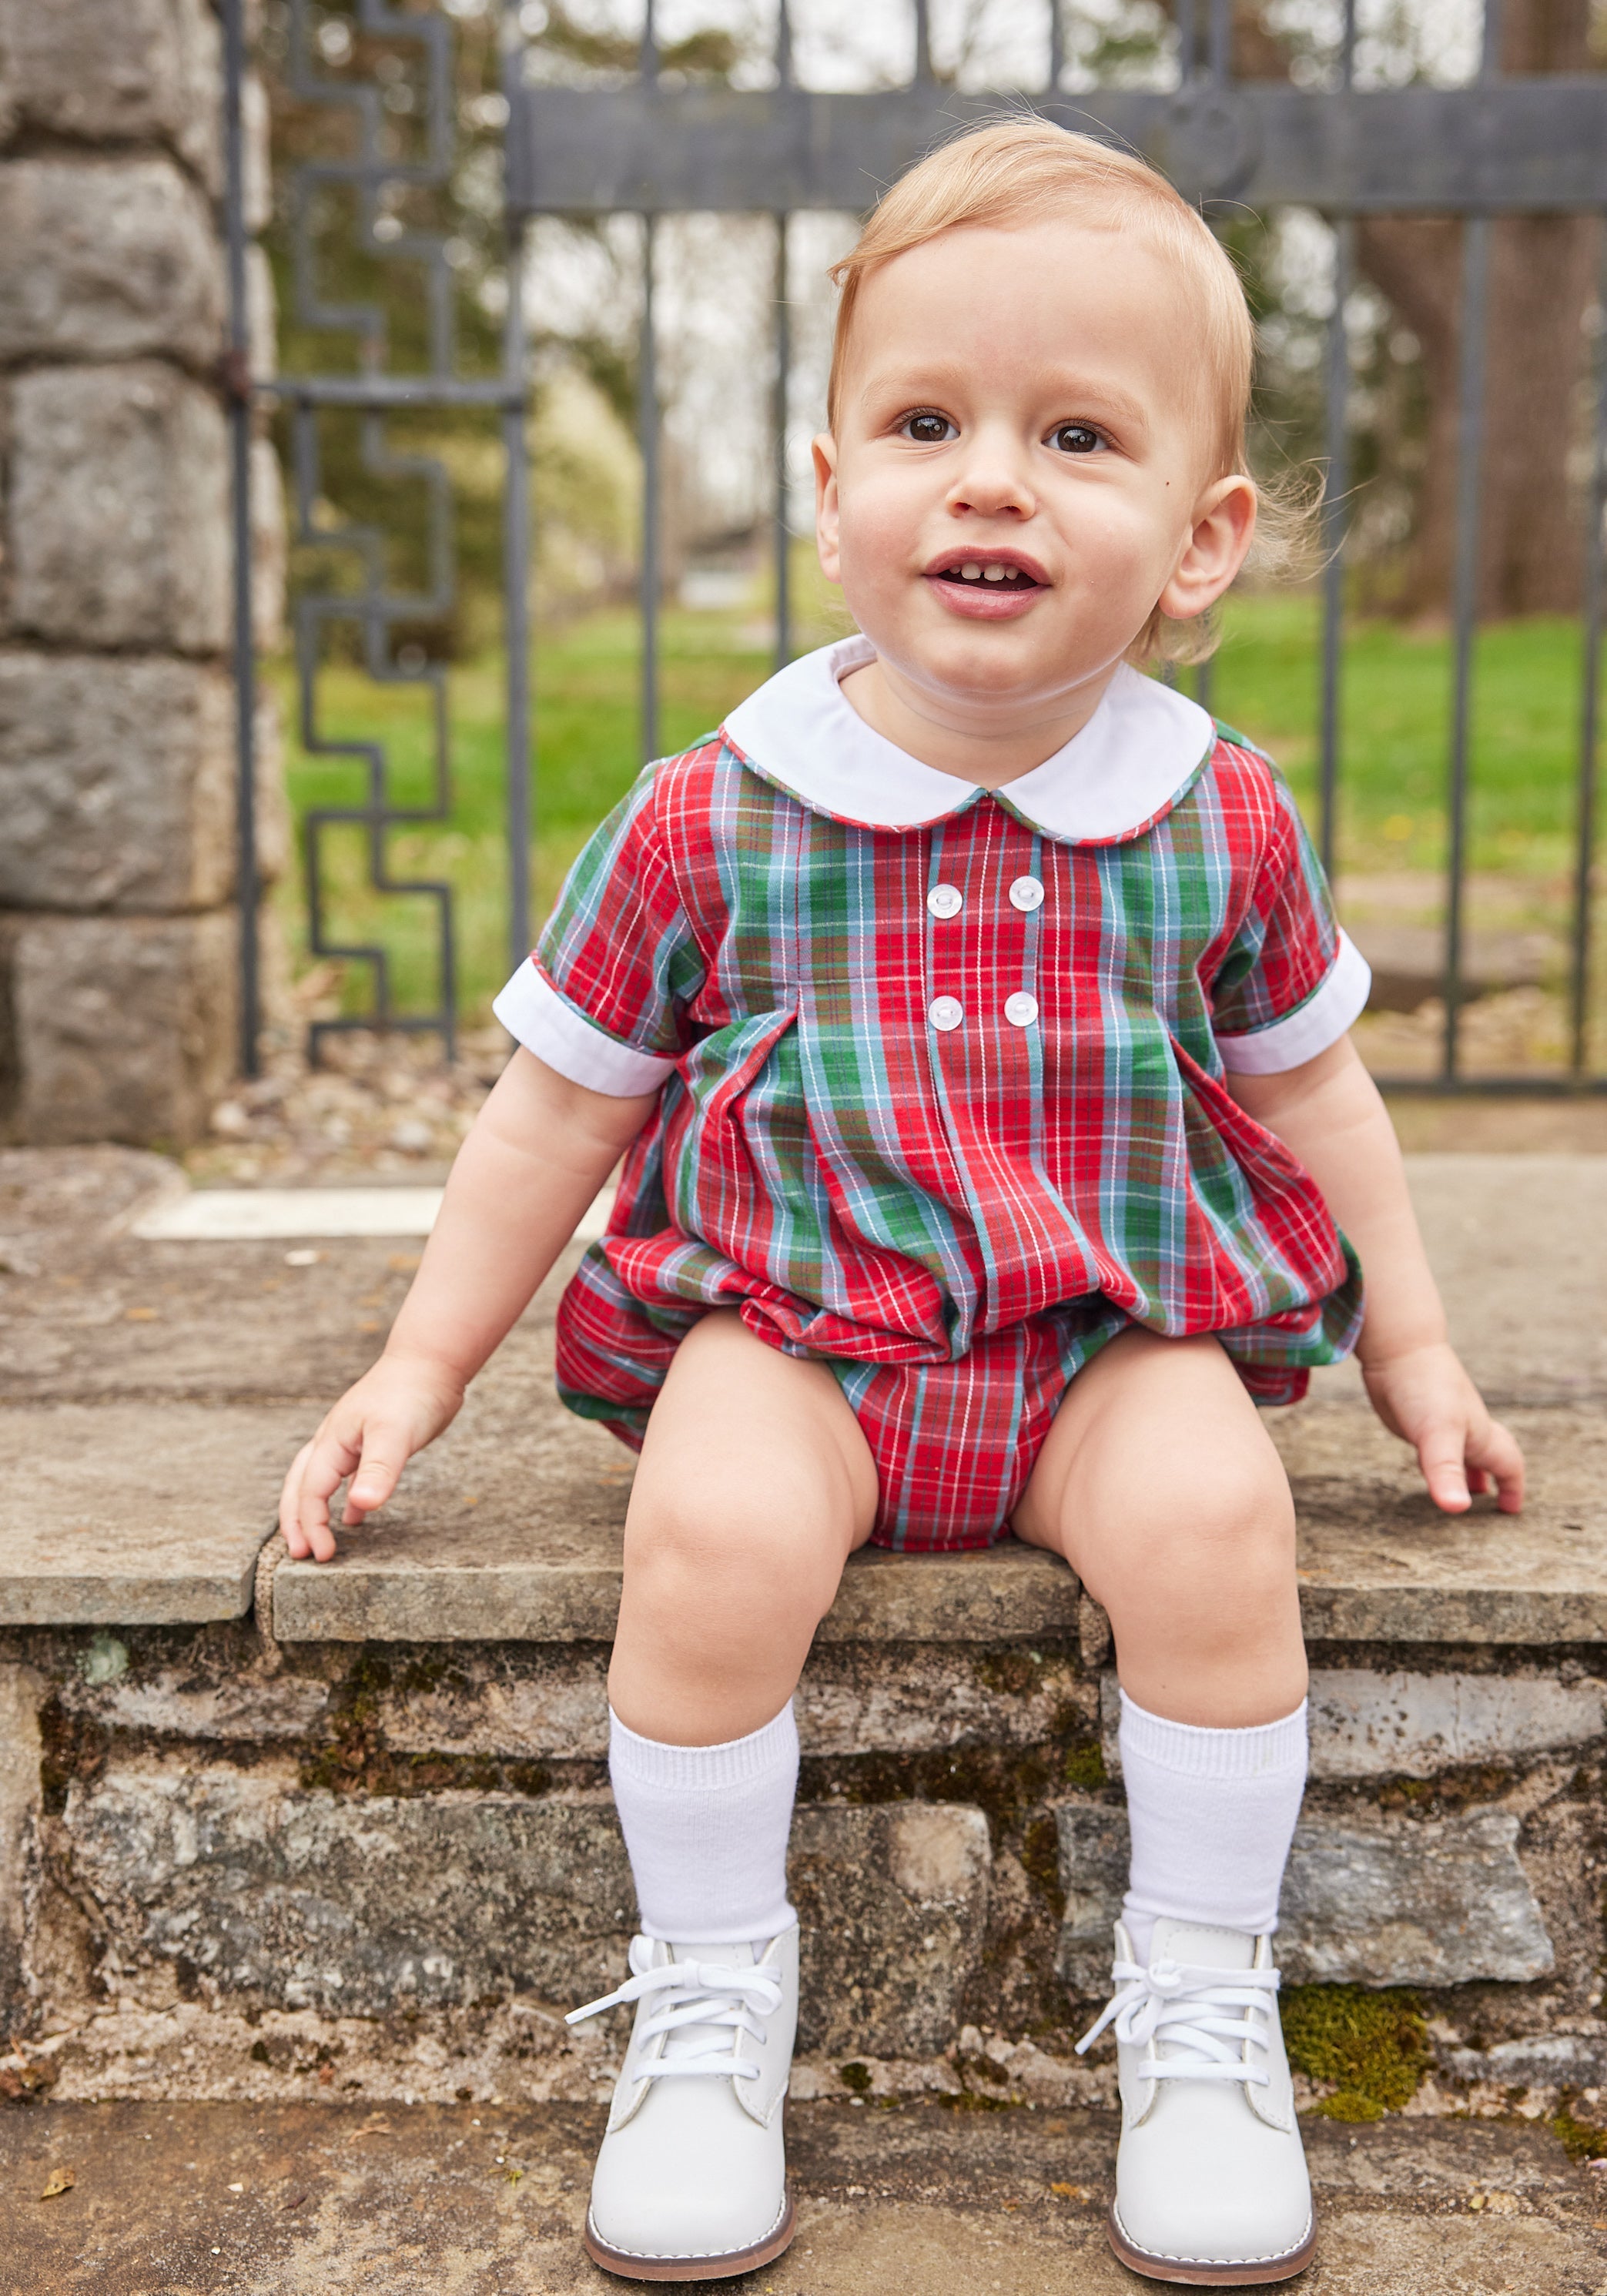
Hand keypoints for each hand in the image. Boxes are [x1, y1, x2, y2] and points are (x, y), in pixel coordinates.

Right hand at [278, 1353, 466, 1562]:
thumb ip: (379, 1470)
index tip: (321, 1555)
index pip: (310, 1492)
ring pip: (319, 1481)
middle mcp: (334, 1441)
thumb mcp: (395, 1433)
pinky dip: (346, 1499)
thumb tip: (360, 1507)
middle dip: (296, 1521)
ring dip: (314, 1511)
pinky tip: (355, 1518)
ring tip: (317, 1540)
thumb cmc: (411, 1393)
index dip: (311, 1524)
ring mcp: (351, 1440)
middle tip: (300, 1555)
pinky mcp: (372, 1441)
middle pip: (301, 1486)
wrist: (431, 1361)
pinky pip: (348, 1476)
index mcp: (333, 1442)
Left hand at [1361, 1341, 1523, 1514]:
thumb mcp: (1437, 1436)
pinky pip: (1438, 1443)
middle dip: (1496, 1479)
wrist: (1399, 1348)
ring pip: (1464, 1450)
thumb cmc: (1425, 1389)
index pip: (1508, 1466)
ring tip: (1468, 1491)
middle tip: (1492, 1502)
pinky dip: (1441, 1458)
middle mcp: (1465, 1429)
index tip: (1511, 1510)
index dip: (1513, 1487)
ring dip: (1469, 1471)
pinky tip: (1430, 1461)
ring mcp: (1441, 1422)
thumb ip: (1446, 1472)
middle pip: (1491, 1457)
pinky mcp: (1417, 1417)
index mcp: (1478, 1437)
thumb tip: (1456, 1508)